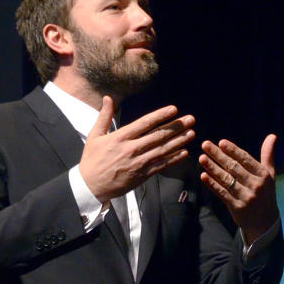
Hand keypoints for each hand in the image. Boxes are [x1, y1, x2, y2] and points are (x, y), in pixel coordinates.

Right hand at [79, 96, 194, 201]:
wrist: (91, 186)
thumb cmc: (92, 160)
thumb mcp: (94, 136)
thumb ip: (104, 116)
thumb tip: (108, 98)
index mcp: (121, 137)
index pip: (145, 123)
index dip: (161, 115)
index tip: (174, 109)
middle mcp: (132, 149)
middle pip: (159, 135)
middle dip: (177, 126)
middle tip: (191, 119)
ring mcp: (139, 162)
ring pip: (163, 150)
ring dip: (179, 141)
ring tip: (192, 133)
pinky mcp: (143, 174)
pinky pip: (162, 165)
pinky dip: (174, 159)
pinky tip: (185, 152)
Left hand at [199, 134, 279, 243]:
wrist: (265, 222)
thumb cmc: (266, 193)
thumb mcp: (270, 175)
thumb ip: (268, 155)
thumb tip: (272, 136)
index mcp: (263, 175)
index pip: (246, 160)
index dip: (233, 150)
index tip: (221, 142)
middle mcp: (255, 185)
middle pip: (234, 168)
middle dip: (218, 155)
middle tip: (205, 145)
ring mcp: (246, 197)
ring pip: (226, 179)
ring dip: (212, 168)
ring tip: (201, 158)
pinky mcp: (236, 207)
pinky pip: (222, 193)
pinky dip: (212, 184)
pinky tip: (203, 175)